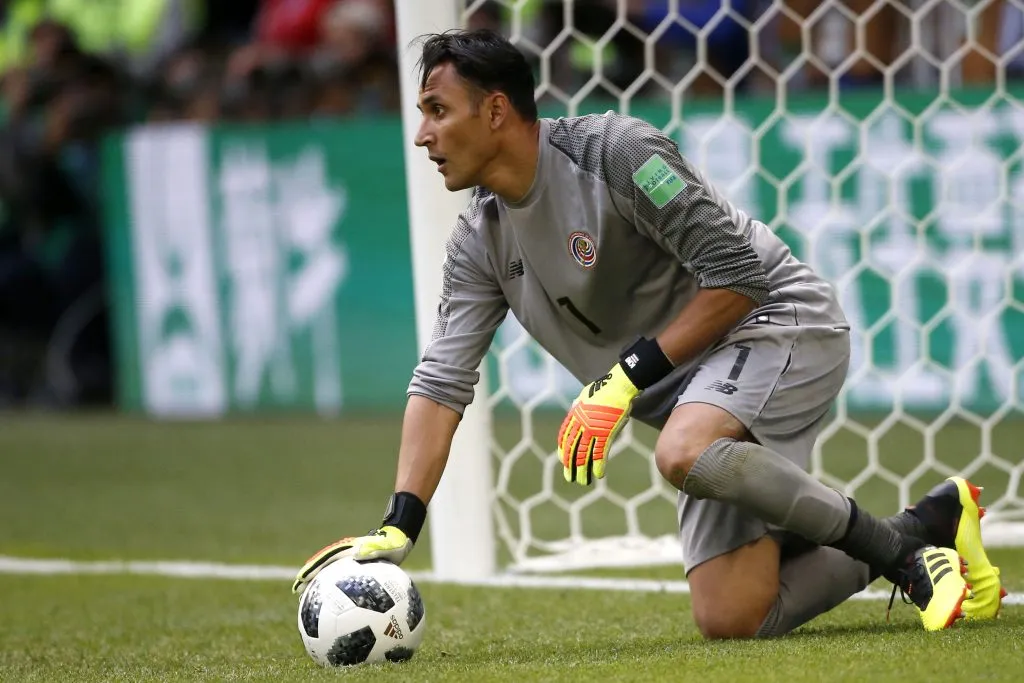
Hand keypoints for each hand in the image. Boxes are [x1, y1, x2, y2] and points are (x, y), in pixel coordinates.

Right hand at [291, 526, 411, 593]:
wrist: (398, 541)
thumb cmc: (392, 544)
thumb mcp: (385, 545)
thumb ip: (373, 548)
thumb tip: (359, 553)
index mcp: (348, 550)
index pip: (326, 559)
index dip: (313, 567)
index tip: (302, 577)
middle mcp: (344, 556)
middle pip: (322, 567)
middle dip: (308, 577)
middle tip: (296, 590)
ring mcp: (347, 564)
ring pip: (328, 575)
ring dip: (317, 586)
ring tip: (306, 601)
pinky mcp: (353, 572)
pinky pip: (341, 584)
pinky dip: (333, 594)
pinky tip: (332, 610)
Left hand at [557, 363, 639, 485]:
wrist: (619, 384)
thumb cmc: (606, 388)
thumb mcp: (586, 394)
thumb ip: (579, 402)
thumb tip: (575, 404)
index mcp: (575, 414)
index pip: (564, 436)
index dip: (563, 450)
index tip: (562, 460)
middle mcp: (580, 423)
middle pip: (572, 448)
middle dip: (570, 465)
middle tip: (569, 477)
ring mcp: (592, 428)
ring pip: (584, 454)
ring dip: (583, 470)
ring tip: (582, 481)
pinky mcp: (606, 432)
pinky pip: (600, 452)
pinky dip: (598, 465)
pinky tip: (598, 474)